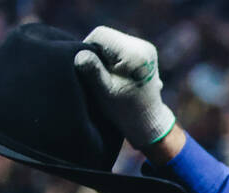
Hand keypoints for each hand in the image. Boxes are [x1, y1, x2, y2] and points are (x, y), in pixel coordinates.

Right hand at [74, 26, 175, 147]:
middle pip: (108, 36)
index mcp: (135, 54)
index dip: (86, 47)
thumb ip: (93, 71)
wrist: (149, 122)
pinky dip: (114, 58)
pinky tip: (115, 75)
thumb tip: (79, 54)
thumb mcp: (106, 92)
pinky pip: (121, 48)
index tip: (85, 68)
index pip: (100, 35)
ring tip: (106, 76)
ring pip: (114, 41)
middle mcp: (144, 47)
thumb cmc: (125, 111)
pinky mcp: (146, 53)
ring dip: (104, 56)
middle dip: (96, 52)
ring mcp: (147, 49)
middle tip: (94, 73)